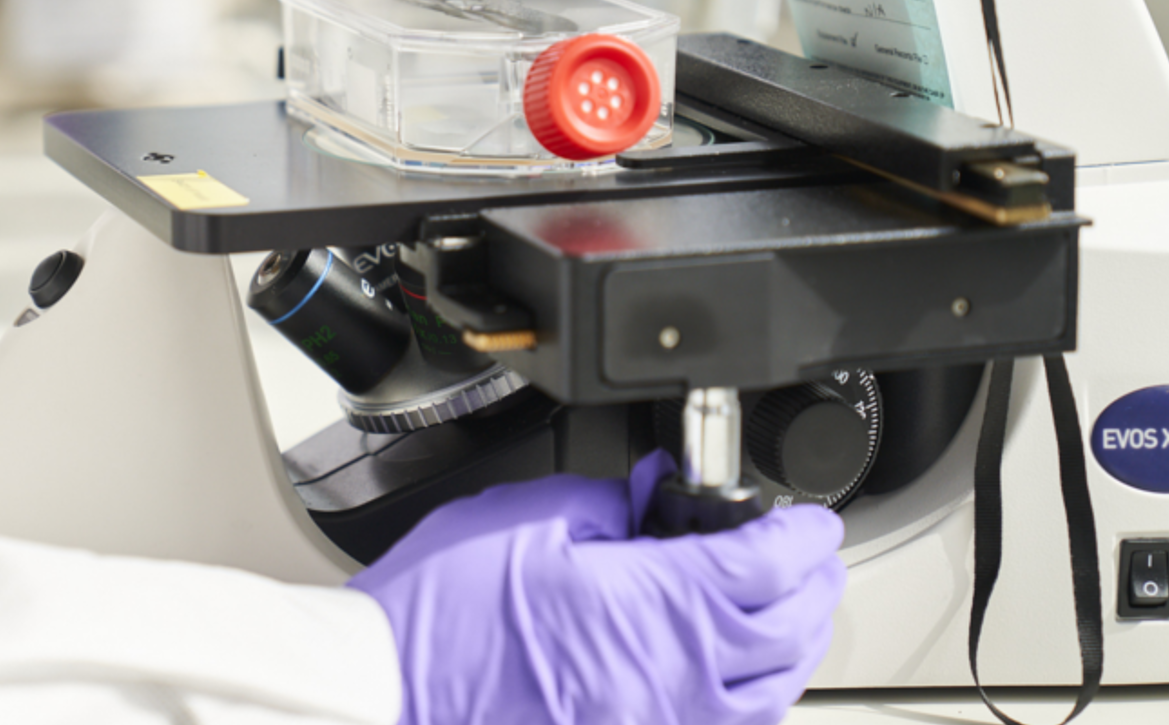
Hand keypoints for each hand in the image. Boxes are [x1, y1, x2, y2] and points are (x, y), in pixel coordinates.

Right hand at [349, 451, 845, 724]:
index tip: (808, 523)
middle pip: (781, 638)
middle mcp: (665, 679)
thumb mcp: (522, 520)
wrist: (386, 693)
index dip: (800, 538)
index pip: (760, 568)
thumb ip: (604, 503)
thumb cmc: (436, 616)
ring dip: (791, 652)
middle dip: (810, 591)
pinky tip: (738, 686)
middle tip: (812, 561)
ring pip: (764, 699)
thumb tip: (648, 496)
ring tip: (791, 618)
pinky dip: (748, 706)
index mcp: (646, 608)